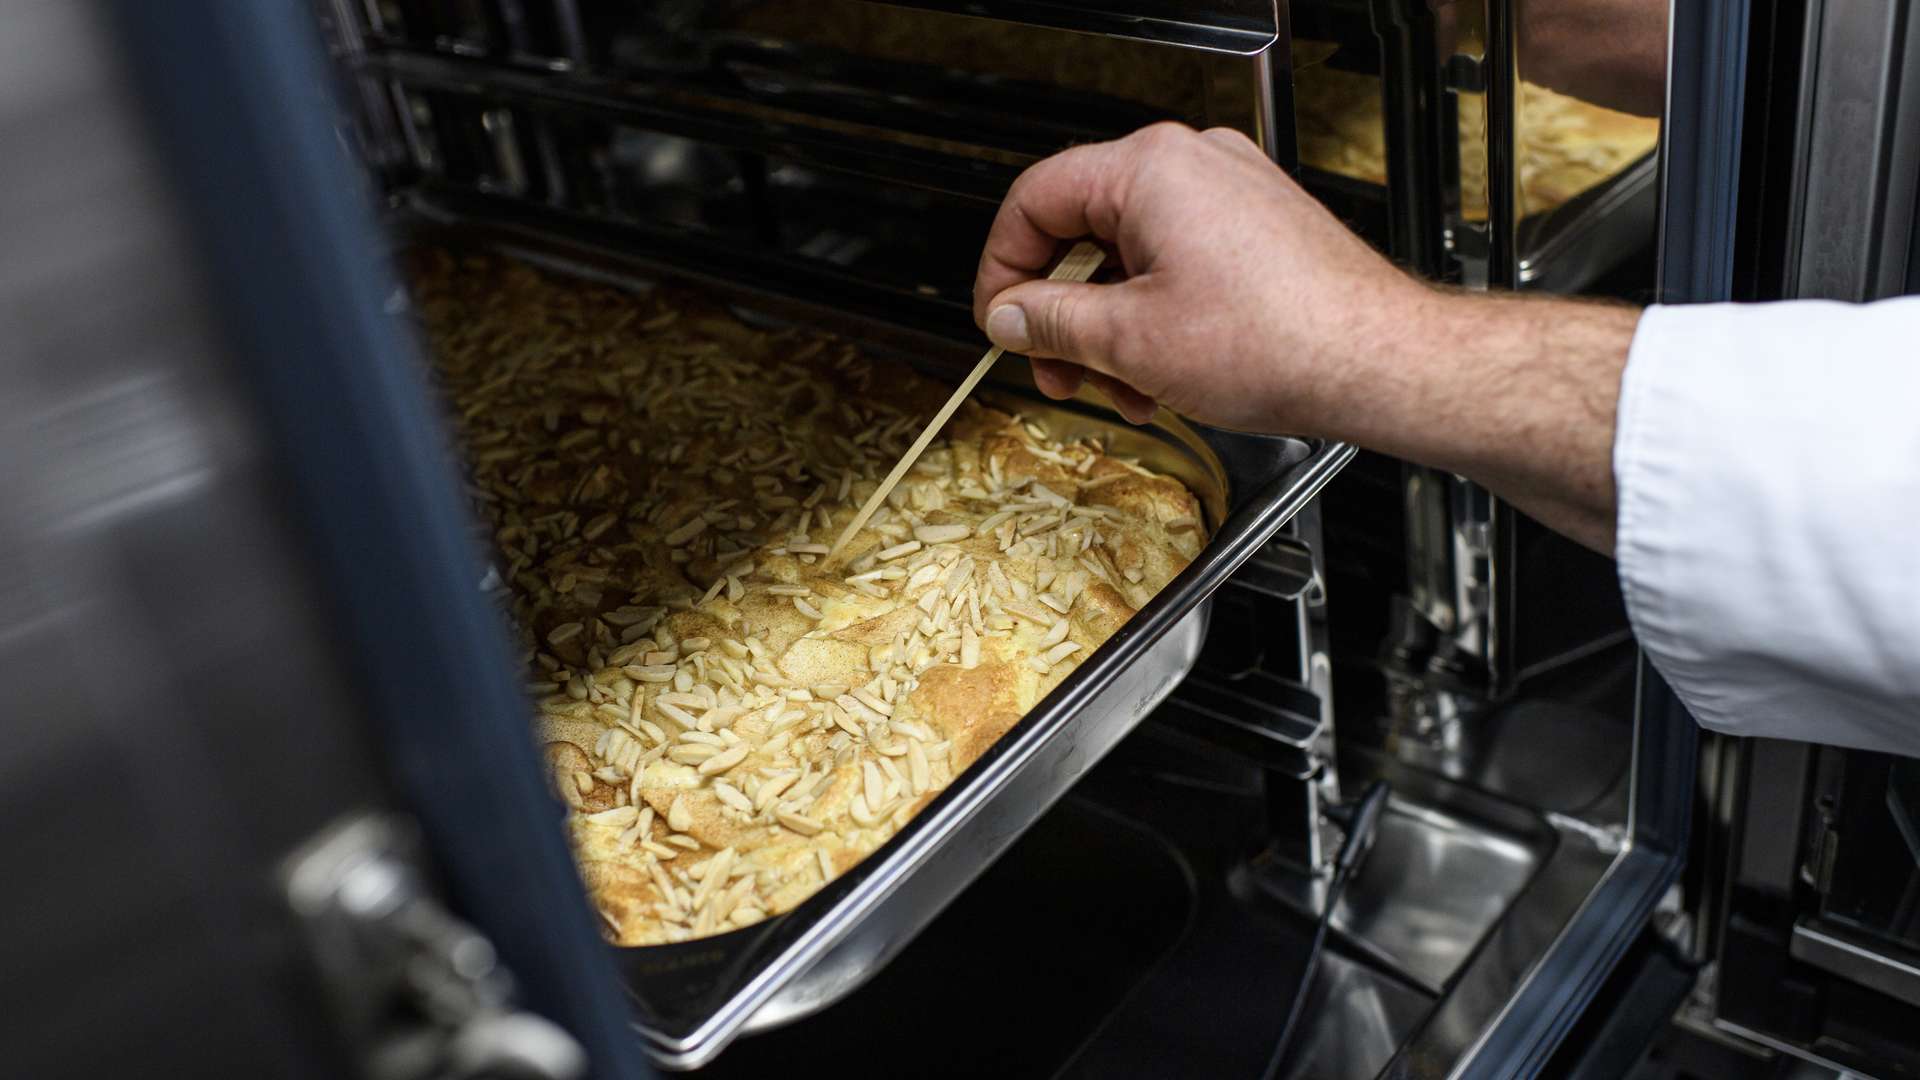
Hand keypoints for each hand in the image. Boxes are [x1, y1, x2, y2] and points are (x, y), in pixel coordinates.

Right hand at [972, 122, 1430, 434]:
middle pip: (1085, 230)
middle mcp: (1193, 165)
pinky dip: (1157, 318)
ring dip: (1112, 328)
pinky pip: (1179, 264)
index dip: (1003, 268)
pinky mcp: (1257, 230)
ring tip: (1120, 389)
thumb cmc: (1280, 340)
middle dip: (1064, 313)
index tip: (1001, 321)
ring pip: (1132, 256)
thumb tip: (1010, 316)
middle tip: (1056, 368)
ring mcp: (1231, 194)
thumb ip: (1051, 321)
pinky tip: (1161, 376)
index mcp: (1150, 169)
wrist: (1378, 362)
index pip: (1036, 200)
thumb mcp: (1130, 340)